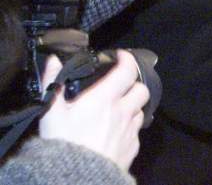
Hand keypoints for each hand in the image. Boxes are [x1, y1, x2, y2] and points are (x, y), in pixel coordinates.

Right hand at [39, 50, 149, 170]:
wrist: (76, 179)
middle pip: (142, 89)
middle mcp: (122, 112)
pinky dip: (130, 127)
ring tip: (119, 109)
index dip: (128, 59)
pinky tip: (117, 131)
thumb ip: (53, 84)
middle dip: (134, 85)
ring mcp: (130, 130)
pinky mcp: (132, 148)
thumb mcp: (51, 113)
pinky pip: (136, 132)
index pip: (127, 71)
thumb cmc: (63, 144)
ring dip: (133, 106)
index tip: (121, 57)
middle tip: (121, 86)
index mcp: (105, 99)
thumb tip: (54, 61)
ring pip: (141, 110)